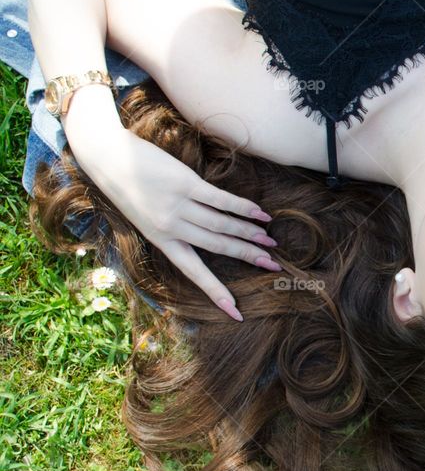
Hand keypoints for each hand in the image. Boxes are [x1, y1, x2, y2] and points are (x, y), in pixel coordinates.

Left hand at [71, 126, 282, 320]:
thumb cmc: (129, 188)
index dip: (216, 292)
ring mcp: (178, 205)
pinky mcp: (185, 184)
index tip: (236, 312)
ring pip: (222, 225)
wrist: (107, 158)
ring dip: (250, 233)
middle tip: (272, 265)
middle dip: (248, 256)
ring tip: (270, 240)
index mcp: (161, 241)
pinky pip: (221, 200)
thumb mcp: (146, 218)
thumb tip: (208, 235)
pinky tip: (260, 214)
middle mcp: (171, 227)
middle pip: (218, 246)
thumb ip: (174, 229)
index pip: (193, 272)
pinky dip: (243, 208)